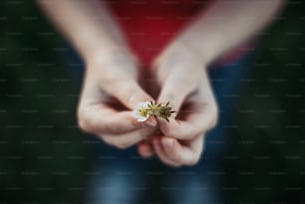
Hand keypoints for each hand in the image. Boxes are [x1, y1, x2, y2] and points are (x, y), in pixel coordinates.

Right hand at [77, 48, 156, 148]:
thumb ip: (133, 97)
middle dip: (141, 130)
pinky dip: (151, 131)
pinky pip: (140, 136)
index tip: (151, 117)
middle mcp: (98, 129)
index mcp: (88, 117)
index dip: (132, 122)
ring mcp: (112, 131)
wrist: (114, 60)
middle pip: (121, 139)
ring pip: (133, 139)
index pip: (111, 125)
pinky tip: (164, 122)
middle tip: (161, 119)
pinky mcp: (126, 130)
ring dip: (148, 132)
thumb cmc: (112, 66)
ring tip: (164, 119)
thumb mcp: (119, 78)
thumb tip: (149, 114)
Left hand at [138, 43, 217, 166]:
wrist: (175, 60)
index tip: (157, 118)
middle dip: (172, 153)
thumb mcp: (179, 79)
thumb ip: (171, 101)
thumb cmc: (182, 65)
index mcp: (205, 116)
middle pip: (189, 156)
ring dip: (160, 152)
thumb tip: (161, 122)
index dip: (173, 130)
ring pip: (173, 157)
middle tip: (157, 141)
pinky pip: (159, 148)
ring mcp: (181, 132)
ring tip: (146, 141)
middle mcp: (195, 128)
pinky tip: (140, 143)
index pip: (191, 133)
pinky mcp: (166, 131)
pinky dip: (150, 149)